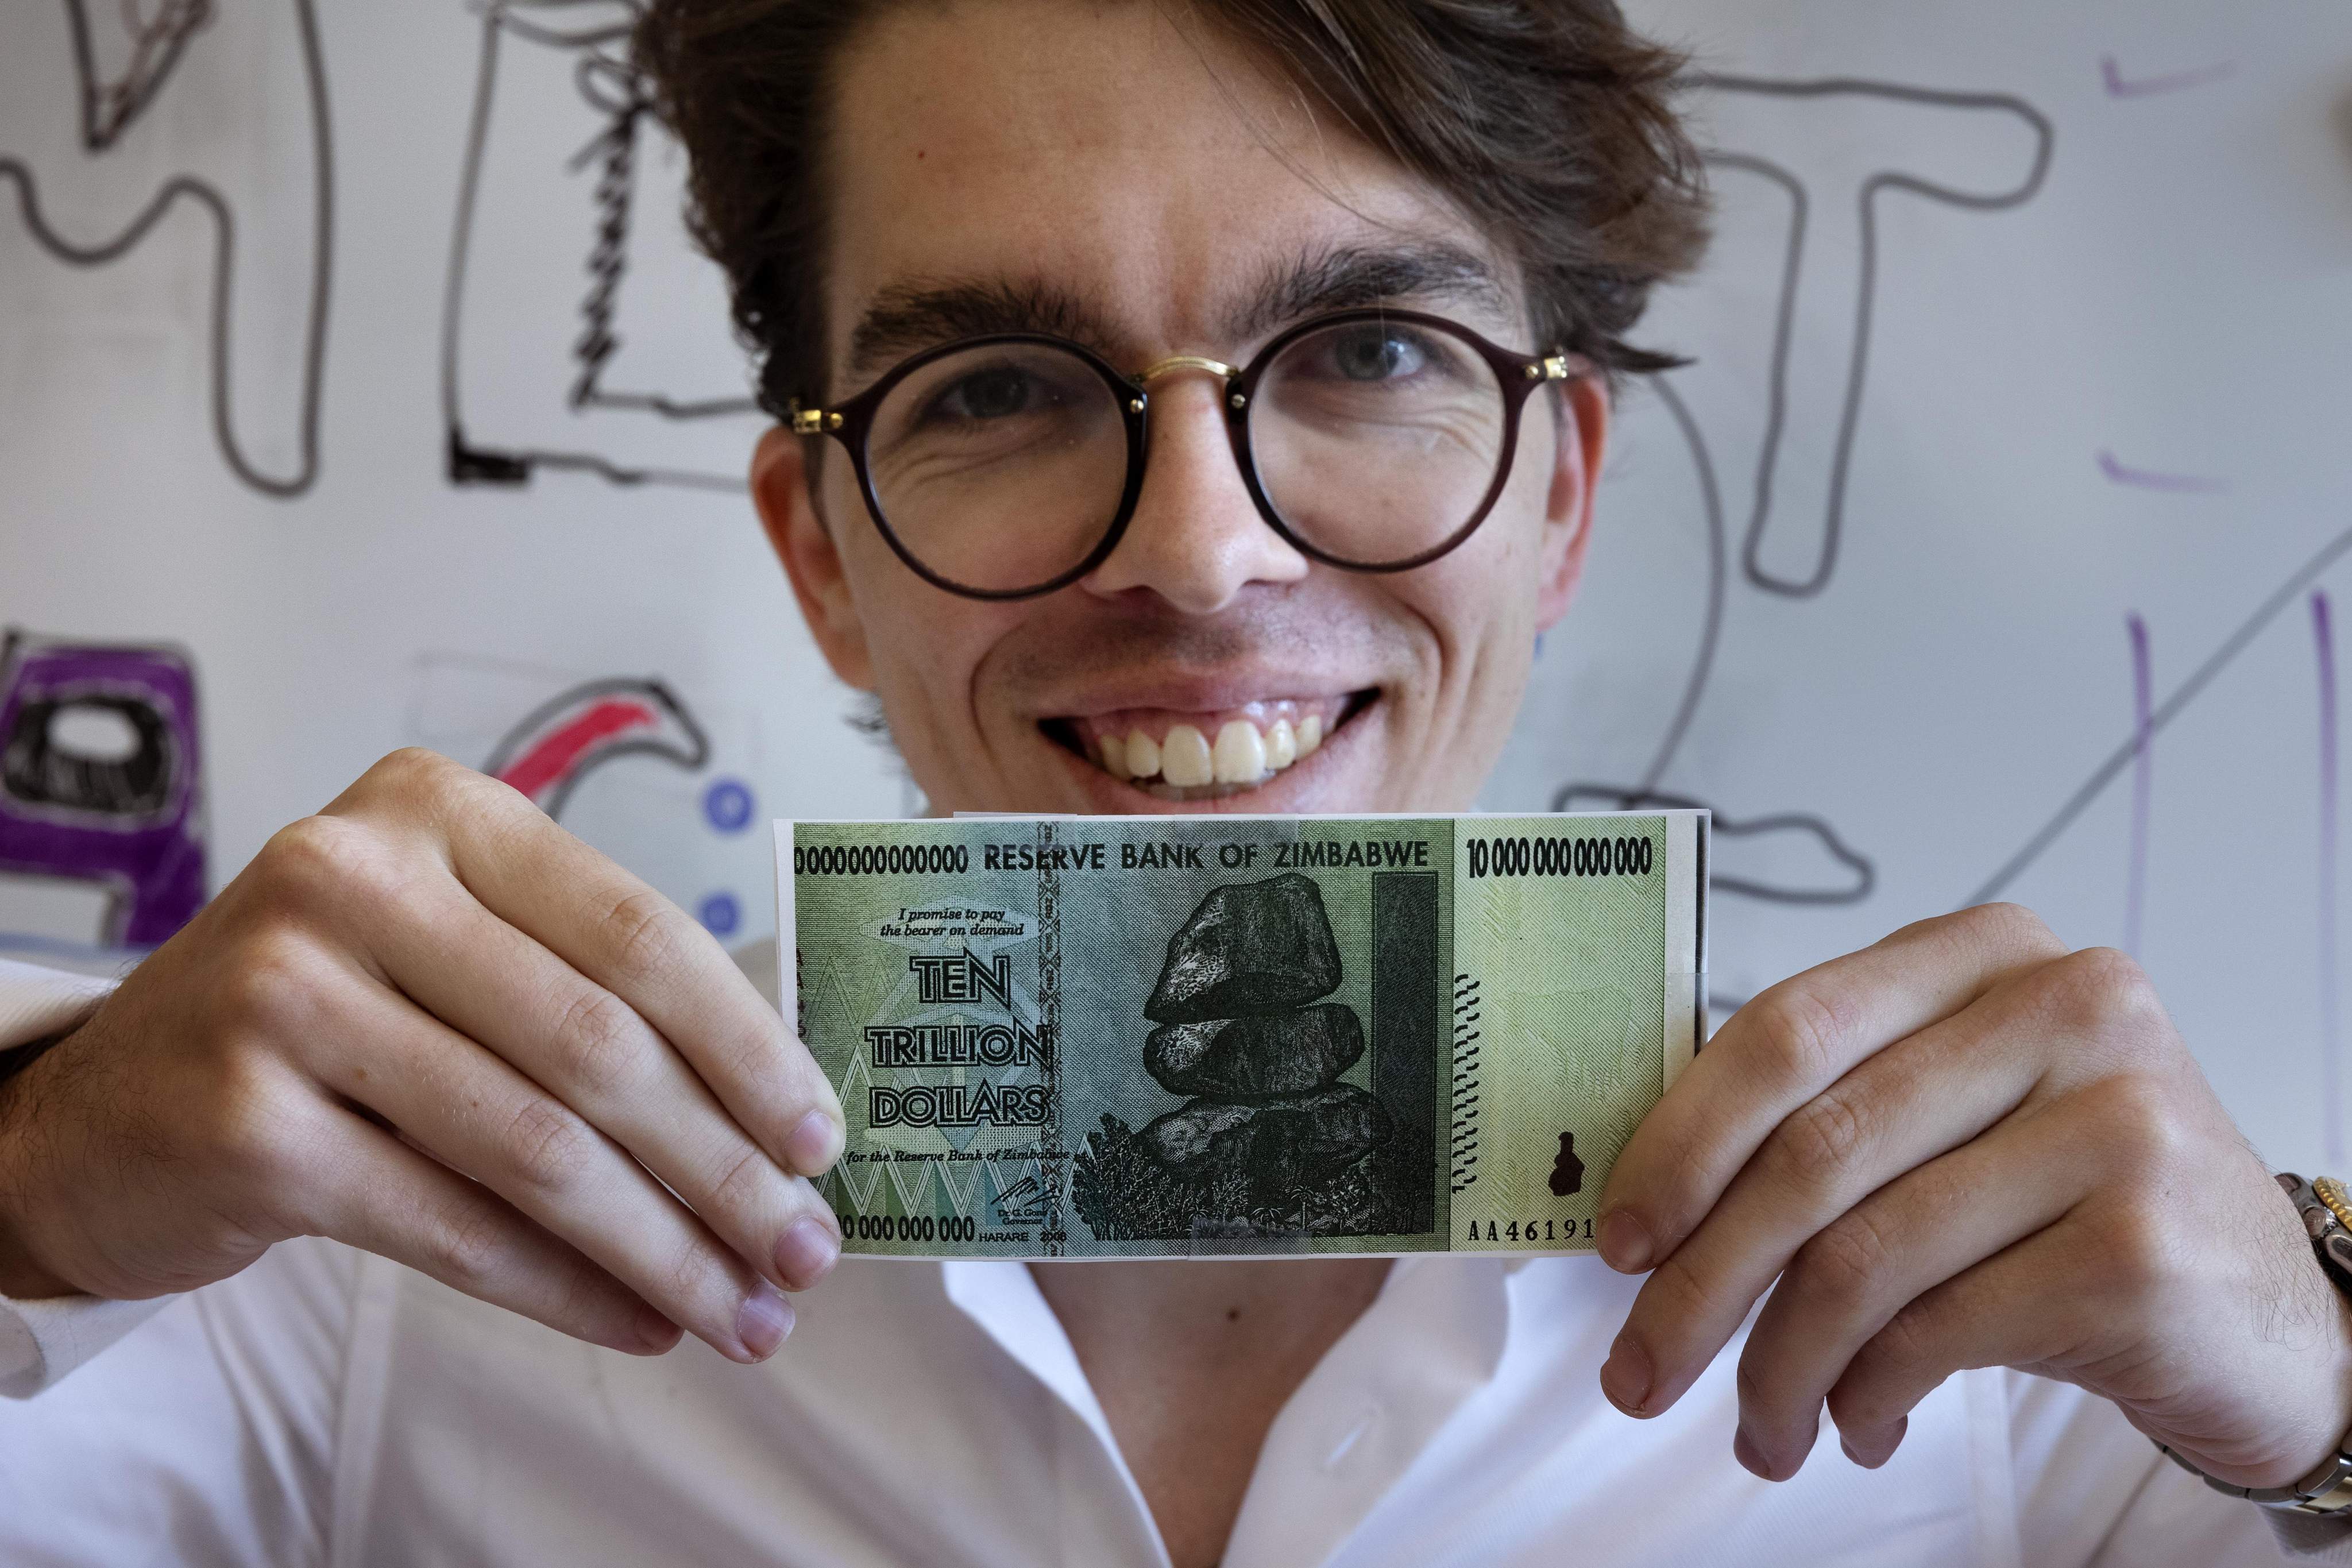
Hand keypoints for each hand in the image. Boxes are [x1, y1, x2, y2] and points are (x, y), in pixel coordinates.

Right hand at [0, 749, 842, 1363]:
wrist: (110, 1106)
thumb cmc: (326, 1019)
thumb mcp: (448, 949)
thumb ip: (586, 993)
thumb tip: (774, 1119)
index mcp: (438, 812)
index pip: (640, 935)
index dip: (749, 1046)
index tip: (823, 1138)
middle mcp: (356, 879)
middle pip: (601, 1049)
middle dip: (725, 1167)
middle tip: (803, 1250)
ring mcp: (288, 997)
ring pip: (538, 1149)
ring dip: (663, 1246)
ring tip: (743, 1310)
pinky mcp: (248, 1125)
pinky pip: (454, 1226)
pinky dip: (565, 1287)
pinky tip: (640, 1319)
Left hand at [1594, 903, 2351, 1487]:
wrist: (2263, 1310)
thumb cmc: (2068, 1202)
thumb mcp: (1957, 1112)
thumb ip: (1830, 1109)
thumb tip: (1645, 1196)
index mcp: (1990, 951)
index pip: (1788, 1029)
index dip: (1680, 1140)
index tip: (1617, 1238)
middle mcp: (2065, 1008)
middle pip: (1812, 1150)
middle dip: (1700, 1280)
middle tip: (1639, 1370)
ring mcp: (2115, 1123)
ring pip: (1863, 1257)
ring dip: (1778, 1366)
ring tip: (1758, 1429)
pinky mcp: (2139, 1248)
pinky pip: (1935, 1331)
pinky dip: (1866, 1396)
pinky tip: (1857, 1425)